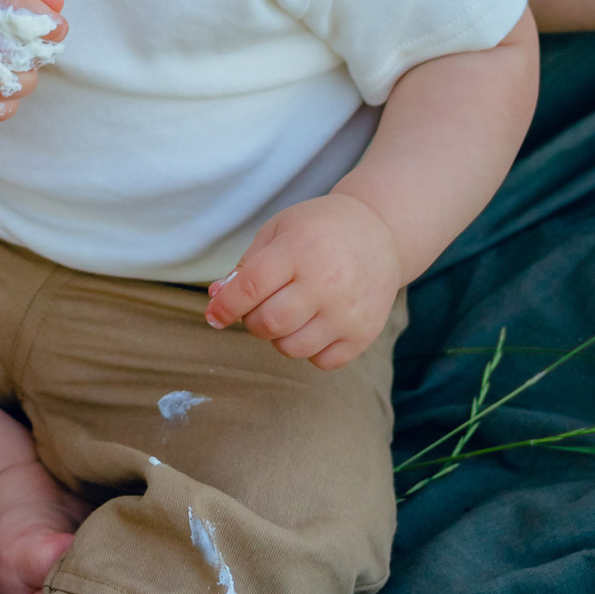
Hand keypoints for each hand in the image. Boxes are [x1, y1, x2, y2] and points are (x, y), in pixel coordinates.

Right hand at [0, 0, 65, 122]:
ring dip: (25, 81)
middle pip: (4, 47)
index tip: (59, 28)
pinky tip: (9, 89)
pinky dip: (6, 105)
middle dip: (34, 52)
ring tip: (25, 70)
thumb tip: (56, 0)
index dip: (39, 17)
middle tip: (39, 49)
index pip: (4, 4)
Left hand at [206, 191, 402, 367]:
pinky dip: (309, 350)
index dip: (225, 306)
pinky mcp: (364, 333)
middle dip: (252, 321)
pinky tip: (314, 325)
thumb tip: (215, 300)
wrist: (380, 234)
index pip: (250, 287)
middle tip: (261, 306)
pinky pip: (321, 361)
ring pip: (292, 348)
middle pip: (268, 324)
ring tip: (289, 313)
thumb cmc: (318, 231)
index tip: (214, 316)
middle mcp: (325, 283)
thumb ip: (246, 266)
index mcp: (297, 251)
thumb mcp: (278, 231)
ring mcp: (347, 312)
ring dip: (278, 337)